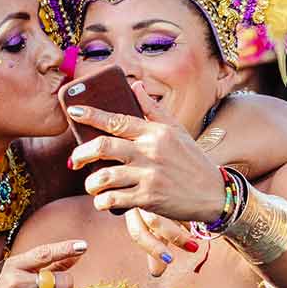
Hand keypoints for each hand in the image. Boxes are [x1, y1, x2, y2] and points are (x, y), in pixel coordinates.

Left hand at [67, 82, 224, 222]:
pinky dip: (102, 201)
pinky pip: (114, 200)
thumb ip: (153, 109)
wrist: (214, 194)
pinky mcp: (148, 199)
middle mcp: (150, 152)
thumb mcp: (177, 130)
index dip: (91, 115)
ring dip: (91, 183)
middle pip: (103, 146)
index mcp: (155, 133)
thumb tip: (135, 86)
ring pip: (104, 177)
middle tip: (74, 160)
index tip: (72, 112)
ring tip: (92, 185)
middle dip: (80, 153)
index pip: (117, 120)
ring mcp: (149, 176)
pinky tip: (103, 200)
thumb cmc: (192, 160)